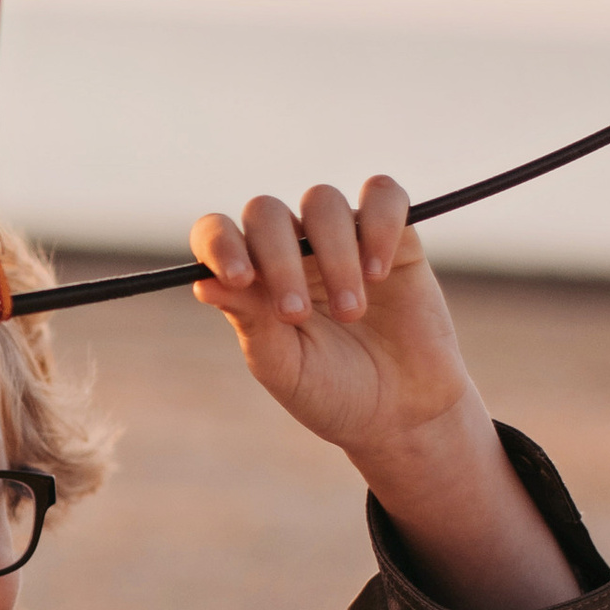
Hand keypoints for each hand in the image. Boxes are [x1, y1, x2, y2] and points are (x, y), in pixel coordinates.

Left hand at [188, 177, 466, 464]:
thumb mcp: (285, 368)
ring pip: (322, 201)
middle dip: (278, 259)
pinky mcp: (395, 236)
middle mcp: (292, 249)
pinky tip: (379, 273)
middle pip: (266, 213)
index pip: (217, 234)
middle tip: (296, 315)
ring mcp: (342, 238)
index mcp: (253, 278)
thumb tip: (204, 283)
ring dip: (334, 255)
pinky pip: (383, 195)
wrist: (404, 415)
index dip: (219, 244)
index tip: (238, 278)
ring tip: (352, 313)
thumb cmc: (334, 394)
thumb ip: (250, 322)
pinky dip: (379, 224)